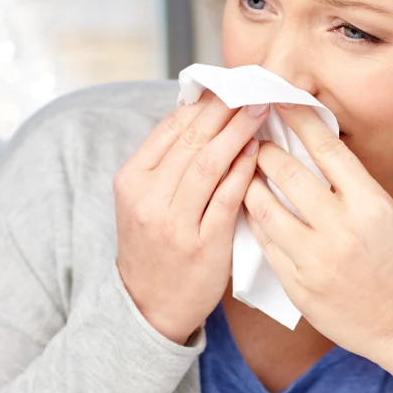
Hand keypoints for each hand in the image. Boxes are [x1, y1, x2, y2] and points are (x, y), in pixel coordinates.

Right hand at [114, 92, 269, 344]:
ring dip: (238, 132)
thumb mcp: (145, 200)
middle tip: (253, 89)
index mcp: (132, 179)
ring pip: (209, 164)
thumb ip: (168, 162)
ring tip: (260, 111)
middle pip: (192, 140)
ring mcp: (174, 221)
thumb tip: (203, 115)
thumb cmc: (155, 246)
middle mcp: (148, 197)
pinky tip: (259, 152)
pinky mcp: (202, 243)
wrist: (148, 306)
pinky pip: (227, 198)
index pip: (171, 128)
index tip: (229, 86)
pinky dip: (243, 171)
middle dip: (226, 110)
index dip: (204, 104)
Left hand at [242, 104, 392, 391]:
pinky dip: (254, 223)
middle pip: (288, 174)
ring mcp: (317, 259)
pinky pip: (264, 245)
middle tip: (255, 141)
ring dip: (250, 185)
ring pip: (265, 209)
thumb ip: (351, 184)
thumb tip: (311, 148)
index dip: (299, 119)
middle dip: (265, 152)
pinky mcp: (298, 286)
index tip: (280, 101)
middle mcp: (342, 228)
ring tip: (246, 174)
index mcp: (370, 204)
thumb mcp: (386, 213)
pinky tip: (251, 212)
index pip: (327, 148)